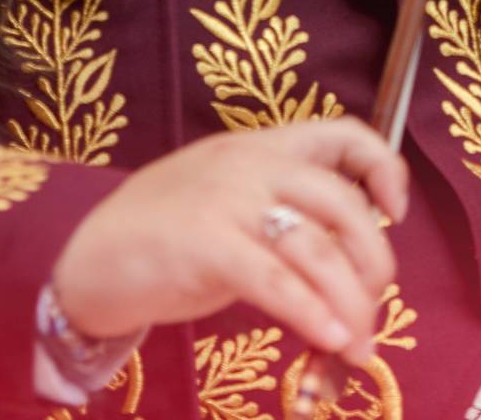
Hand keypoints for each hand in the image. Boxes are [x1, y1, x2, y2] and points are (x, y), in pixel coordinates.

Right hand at [49, 119, 409, 361]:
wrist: (87, 261)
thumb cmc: (165, 238)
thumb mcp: (230, 204)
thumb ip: (283, 213)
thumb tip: (351, 260)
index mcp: (260, 148)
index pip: (342, 134)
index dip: (382, 170)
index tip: (393, 215)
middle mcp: (249, 165)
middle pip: (343, 207)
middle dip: (373, 266)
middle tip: (373, 312)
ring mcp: (226, 202)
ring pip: (318, 251)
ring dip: (351, 306)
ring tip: (358, 346)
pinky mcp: (205, 245)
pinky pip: (278, 283)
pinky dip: (313, 315)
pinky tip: (329, 342)